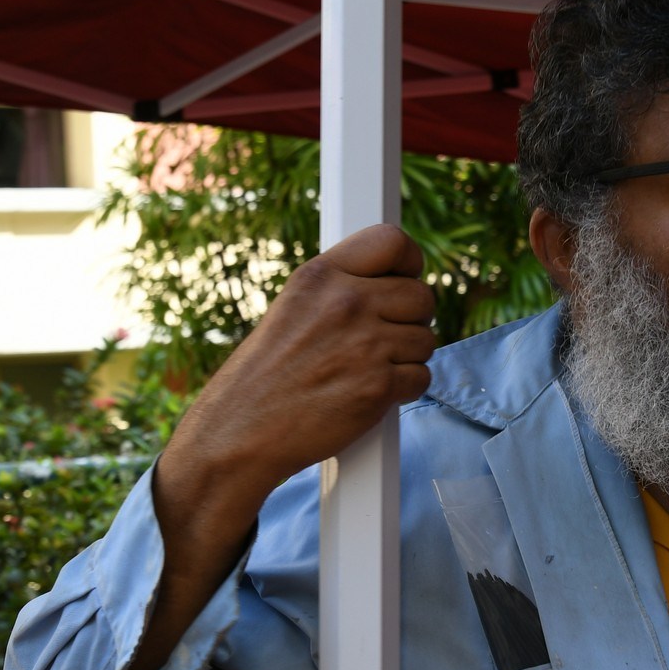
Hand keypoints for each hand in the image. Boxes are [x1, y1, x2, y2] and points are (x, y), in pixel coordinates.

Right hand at [157, 222, 436, 518]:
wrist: (243, 428)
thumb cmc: (269, 371)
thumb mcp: (294, 306)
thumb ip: (343, 286)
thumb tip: (398, 280)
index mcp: (321, 276)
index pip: (392, 241)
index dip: (409, 263)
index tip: (404, 280)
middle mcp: (346, 303)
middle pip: (422, 296)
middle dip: (411, 319)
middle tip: (384, 337)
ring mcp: (365, 345)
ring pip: (425, 340)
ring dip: (407, 357)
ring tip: (368, 368)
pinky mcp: (378, 387)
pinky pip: (421, 377)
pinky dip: (404, 389)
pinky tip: (370, 391)